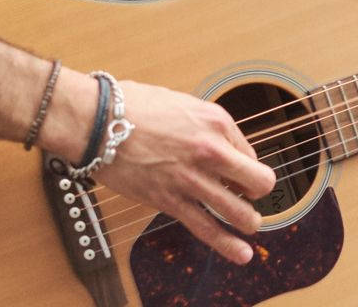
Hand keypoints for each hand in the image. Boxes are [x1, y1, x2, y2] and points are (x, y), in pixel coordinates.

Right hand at [90, 80, 277, 265]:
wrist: (98, 121)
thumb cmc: (135, 106)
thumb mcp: (184, 103)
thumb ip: (206, 126)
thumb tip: (220, 145)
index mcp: (217, 122)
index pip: (250, 154)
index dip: (244, 166)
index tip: (234, 172)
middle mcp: (211, 151)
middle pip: (258, 182)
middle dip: (257, 193)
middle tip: (248, 197)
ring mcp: (191, 179)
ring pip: (238, 211)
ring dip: (248, 221)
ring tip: (248, 225)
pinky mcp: (169, 201)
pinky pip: (206, 228)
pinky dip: (228, 245)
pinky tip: (242, 254)